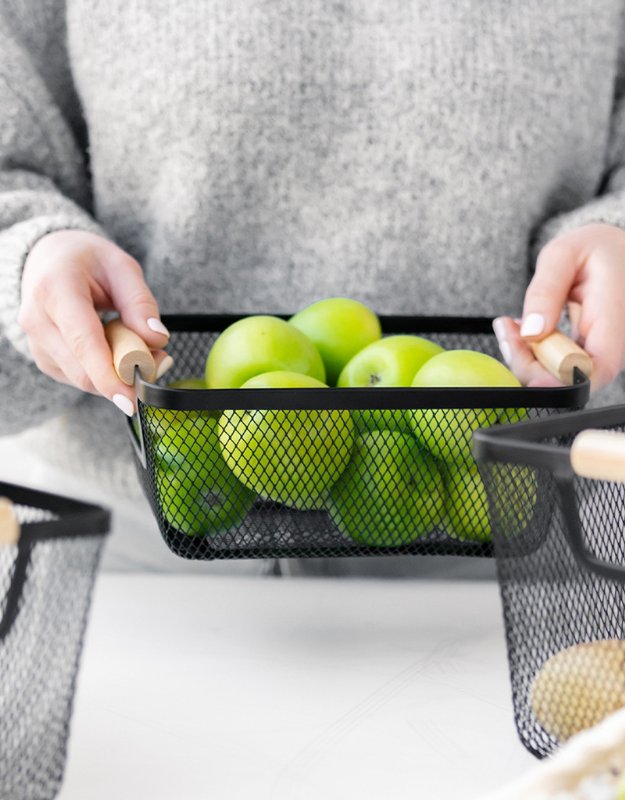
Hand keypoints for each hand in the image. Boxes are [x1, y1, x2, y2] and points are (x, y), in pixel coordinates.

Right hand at [18, 230, 172, 413]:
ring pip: (81, 379)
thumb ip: (141, 303)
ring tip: (140, 348)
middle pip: (82, 370)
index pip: (83, 342)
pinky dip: (104, 372)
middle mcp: (37, 319)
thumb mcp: (122, 267)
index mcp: (55, 289)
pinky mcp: (44, 358)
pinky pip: (78, 378)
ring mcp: (36, 343)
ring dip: (117, 375)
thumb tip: (158, 340)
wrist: (48, 258)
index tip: (131, 400)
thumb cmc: (87, 260)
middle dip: (124, 377)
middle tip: (159, 362)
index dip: (108, 375)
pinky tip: (115, 350)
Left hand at [492, 223, 624, 389]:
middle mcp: (614, 340)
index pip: (596, 367)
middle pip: (570, 377)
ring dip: (527, 357)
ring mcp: (602, 349)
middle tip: (506, 329)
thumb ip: (545, 291)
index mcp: (615, 313)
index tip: (529, 379)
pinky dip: (535, 352)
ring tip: (510, 325)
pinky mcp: (589, 352)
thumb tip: (532, 332)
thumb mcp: (563, 254)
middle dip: (528, 363)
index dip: (563, 382)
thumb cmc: (594, 248)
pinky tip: (523, 330)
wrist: (613, 250)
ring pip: (560, 374)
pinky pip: (559, 365)